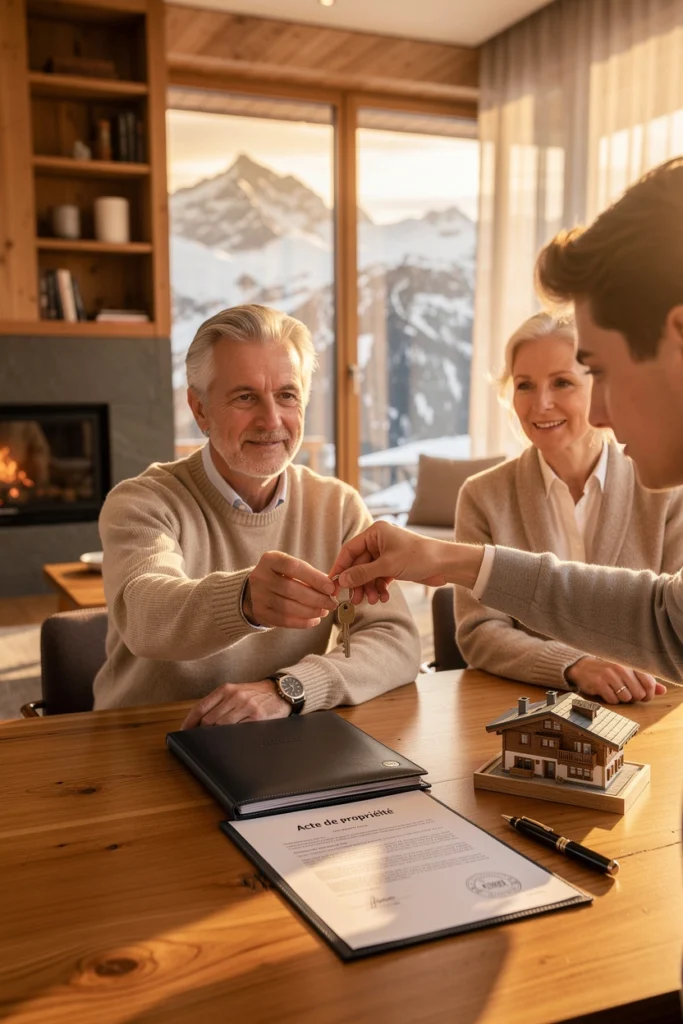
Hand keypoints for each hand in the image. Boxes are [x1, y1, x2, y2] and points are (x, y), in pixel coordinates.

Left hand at [181, 680, 290, 728]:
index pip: (201, 707)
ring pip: (222, 726)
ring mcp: (246, 706)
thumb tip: (199, 722)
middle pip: (209, 720)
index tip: (184, 731)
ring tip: (217, 740)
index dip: (189, 722)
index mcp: (226, 689)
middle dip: (203, 732)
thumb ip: (220, 703)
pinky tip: (232, 737)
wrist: (280, 691)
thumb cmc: (255, 694)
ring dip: (217, 735)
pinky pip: (238, 730)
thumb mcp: (236, 691)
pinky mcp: (257, 716)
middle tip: (201, 739)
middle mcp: (234, 696)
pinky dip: (232, 736)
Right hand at [244, 551, 337, 628]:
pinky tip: (314, 620)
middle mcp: (261, 577)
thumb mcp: (291, 568)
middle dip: (316, 598)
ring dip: (310, 611)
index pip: (293, 567)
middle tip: (331, 603)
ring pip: (288, 607)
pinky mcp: (260, 613)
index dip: (314, 578)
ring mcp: (258, 596)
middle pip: (291, 589)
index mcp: (270, 560)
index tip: (330, 587)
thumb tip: (331, 588)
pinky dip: (302, 622)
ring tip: (324, 611)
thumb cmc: (282, 576)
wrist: (256, 590)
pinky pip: (284, 621)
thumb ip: (309, 575)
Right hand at [328, 521, 448, 604]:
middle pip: (358, 564)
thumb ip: (362, 573)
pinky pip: (379, 578)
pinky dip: (379, 588)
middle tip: (354, 599)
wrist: (445, 564)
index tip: (333, 583)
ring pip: (368, 574)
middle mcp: (378, 542)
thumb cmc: (419, 557)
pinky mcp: (393, 566)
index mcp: (375, 533)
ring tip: (373, 600)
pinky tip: (383, 597)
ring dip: (369, 588)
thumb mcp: (387, 566)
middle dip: (358, 583)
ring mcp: (386, 554)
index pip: (350, 549)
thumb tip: (342, 580)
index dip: (341, 567)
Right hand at [565, 657, 665, 703]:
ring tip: (615, 691)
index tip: (644, 696)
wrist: (583, 668)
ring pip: (626, 698)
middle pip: (639, 694)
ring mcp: (609, 675)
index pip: (649, 683)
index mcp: (630, 664)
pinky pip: (613, 700)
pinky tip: (606, 692)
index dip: (649, 694)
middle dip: (634, 697)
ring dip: (622, 699)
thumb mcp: (628, 672)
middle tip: (626, 693)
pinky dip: (611, 700)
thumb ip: (646, 681)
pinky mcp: (599, 684)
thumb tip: (663, 691)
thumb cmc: (609, 671)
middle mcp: (621, 668)